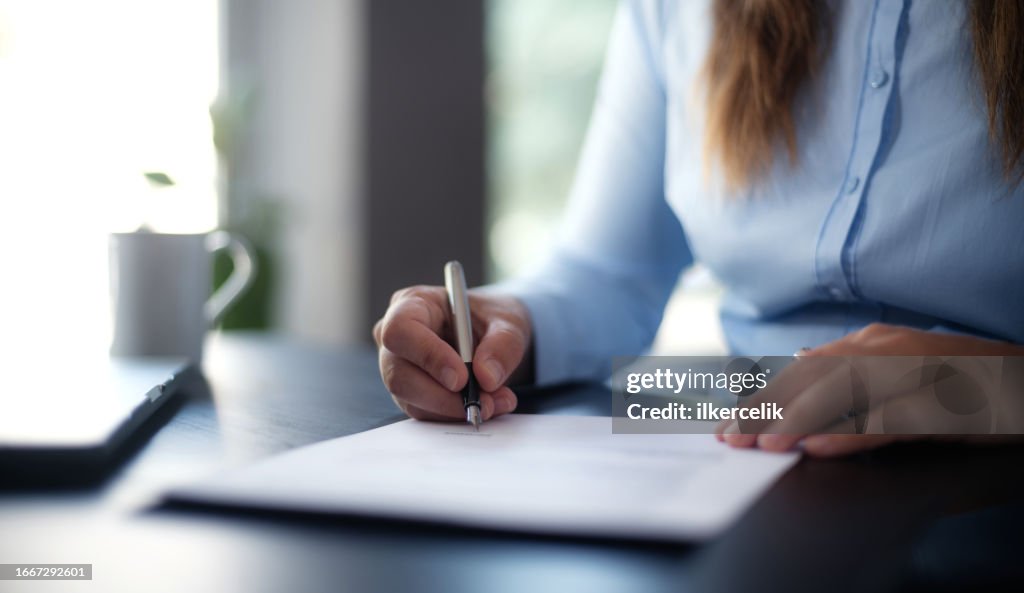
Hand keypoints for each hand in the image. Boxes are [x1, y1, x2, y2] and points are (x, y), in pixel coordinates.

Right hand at [373, 285, 532, 421]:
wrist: (493, 336)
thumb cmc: (492, 318)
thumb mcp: (508, 321)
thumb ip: (502, 344)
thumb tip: (487, 377)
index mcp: (413, 303)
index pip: (401, 330)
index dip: (427, 356)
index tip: (461, 378)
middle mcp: (398, 338)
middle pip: (399, 375)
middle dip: (443, 396)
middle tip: (484, 402)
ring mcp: (399, 368)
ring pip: (412, 400)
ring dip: (455, 409)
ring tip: (496, 402)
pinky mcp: (411, 393)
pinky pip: (426, 413)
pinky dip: (457, 414)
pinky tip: (488, 405)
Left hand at [716, 323, 1023, 456]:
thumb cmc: (958, 377)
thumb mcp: (896, 366)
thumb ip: (849, 364)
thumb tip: (798, 360)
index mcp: (869, 344)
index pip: (802, 371)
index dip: (763, 397)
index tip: (729, 424)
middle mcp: (884, 350)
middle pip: (813, 379)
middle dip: (768, 410)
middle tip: (733, 439)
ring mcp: (913, 372)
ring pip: (844, 393)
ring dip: (801, 420)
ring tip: (767, 444)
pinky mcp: (941, 401)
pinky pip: (889, 419)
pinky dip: (853, 434)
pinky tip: (823, 449)